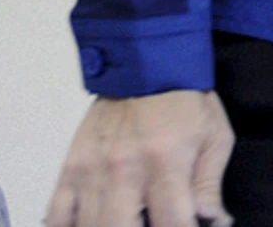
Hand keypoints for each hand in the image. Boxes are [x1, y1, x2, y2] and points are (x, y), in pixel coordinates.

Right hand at [44, 90, 234, 226]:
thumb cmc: (185, 101)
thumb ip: (210, 184)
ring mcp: (92, 171)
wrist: (146, 62)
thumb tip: (213, 220)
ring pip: (89, 226)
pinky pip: (57, 214)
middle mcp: (126, 170)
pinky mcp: (71, 167)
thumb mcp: (215, 137)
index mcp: (167, 163)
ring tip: (127, 222)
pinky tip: (87, 225)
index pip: (173, 224)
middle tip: (152, 225)